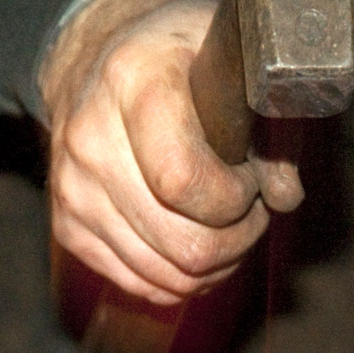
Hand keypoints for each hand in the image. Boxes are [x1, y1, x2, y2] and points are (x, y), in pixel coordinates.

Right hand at [39, 0, 303, 304]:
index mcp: (133, 83)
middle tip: (246, 211)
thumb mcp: (237, 76)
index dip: (233, 201)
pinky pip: (144, 286)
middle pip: (184, 246)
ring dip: (215, 265)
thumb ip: (274, 135)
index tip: (249, 182)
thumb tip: (284, 197)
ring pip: (169, 277)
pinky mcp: (69, 228)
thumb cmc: (182, 69)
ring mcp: (73, 189)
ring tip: (224, 226)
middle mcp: (90, 138)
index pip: (184, 182)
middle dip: (236, 241)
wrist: (100, 66)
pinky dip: (183, 279)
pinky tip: (196, 242)